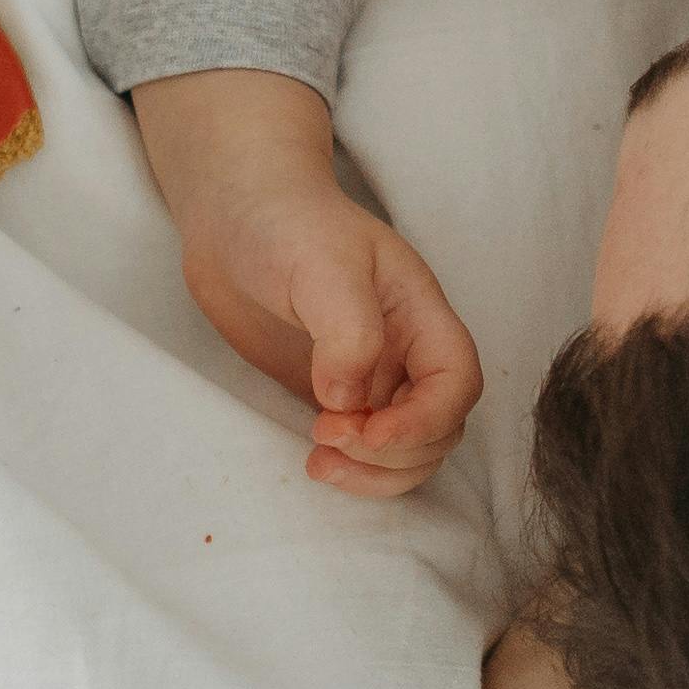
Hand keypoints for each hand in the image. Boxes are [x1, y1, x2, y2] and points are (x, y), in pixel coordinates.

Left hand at [135, 69, 478, 495]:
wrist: (231, 216)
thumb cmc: (285, 222)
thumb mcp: (322, 265)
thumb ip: (347, 333)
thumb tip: (348, 402)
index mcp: (419, 312)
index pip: (457, 380)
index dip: (427, 420)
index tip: (369, 431)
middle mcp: (405, 351)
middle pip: (440, 427)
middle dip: (394, 450)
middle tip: (328, 435)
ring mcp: (372, 376)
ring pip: (408, 450)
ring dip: (375, 472)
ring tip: (321, 460)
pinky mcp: (333, 396)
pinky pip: (362, 449)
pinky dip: (351, 468)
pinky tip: (313, 458)